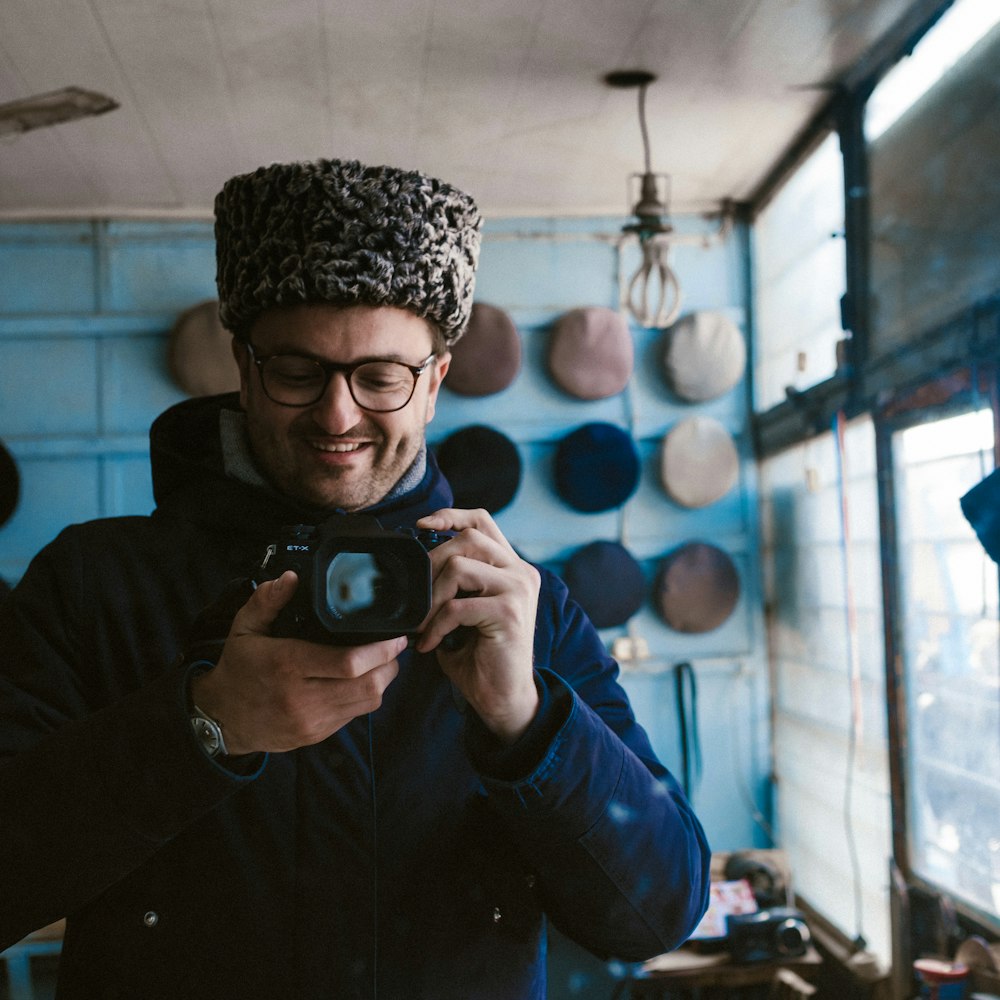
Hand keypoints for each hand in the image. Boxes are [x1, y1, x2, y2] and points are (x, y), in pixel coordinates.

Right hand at [190, 571, 403, 754]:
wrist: (221, 719)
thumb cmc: (238, 669)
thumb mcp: (244, 629)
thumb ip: (267, 601)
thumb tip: (291, 578)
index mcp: (288, 665)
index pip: (348, 662)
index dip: (381, 650)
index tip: (396, 635)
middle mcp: (303, 697)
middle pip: (368, 685)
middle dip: (390, 664)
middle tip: (395, 646)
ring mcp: (312, 720)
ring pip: (367, 702)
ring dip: (383, 681)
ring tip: (384, 661)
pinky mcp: (317, 735)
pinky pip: (355, 715)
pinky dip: (366, 696)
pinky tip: (363, 680)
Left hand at [414, 508, 540, 743]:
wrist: (505, 699)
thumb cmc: (480, 656)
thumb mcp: (465, 610)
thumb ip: (454, 583)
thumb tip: (415, 565)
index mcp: (512, 567)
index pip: (483, 521)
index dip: (451, 515)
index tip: (423, 526)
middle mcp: (521, 572)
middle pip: (468, 538)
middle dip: (432, 564)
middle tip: (418, 597)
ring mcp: (518, 589)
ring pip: (460, 566)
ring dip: (432, 596)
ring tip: (423, 623)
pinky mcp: (509, 613)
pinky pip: (457, 606)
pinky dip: (436, 625)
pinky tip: (430, 644)